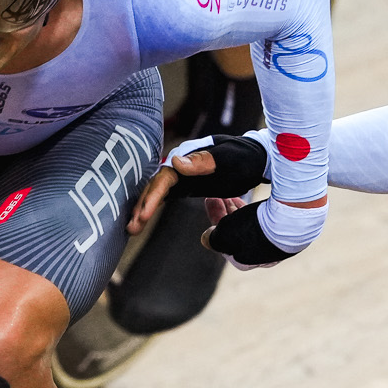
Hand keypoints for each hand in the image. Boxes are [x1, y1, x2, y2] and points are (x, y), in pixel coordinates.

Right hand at [128, 134, 273, 233]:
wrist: (256, 157)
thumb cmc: (243, 157)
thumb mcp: (227, 159)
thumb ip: (203, 161)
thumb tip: (174, 162)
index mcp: (187, 158)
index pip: (164, 179)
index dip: (152, 197)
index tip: (143, 216)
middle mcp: (179, 166)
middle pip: (155, 186)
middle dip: (142, 207)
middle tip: (131, 228)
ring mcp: (181, 176)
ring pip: (157, 193)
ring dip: (144, 209)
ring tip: (132, 229)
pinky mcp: (186, 185)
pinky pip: (165, 196)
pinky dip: (153, 207)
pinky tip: (143, 220)